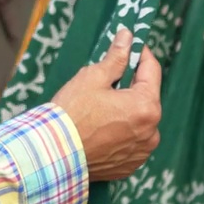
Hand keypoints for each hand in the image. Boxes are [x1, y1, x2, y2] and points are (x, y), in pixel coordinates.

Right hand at [51, 29, 161, 181]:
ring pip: (139, 121)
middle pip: (146, 97)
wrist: (52, 155)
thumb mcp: (93, 77)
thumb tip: (128, 36)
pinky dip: (121, 133)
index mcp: (147, 107)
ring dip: (127, 111)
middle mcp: (151, 132)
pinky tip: (100, 129)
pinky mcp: (130, 166)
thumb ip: (116, 57)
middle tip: (108, 79)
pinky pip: (131, 142)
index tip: (131, 46)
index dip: (140, 54)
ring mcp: (141, 152)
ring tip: (100, 109)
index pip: (152, 71)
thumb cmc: (71, 113)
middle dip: (131, 86)